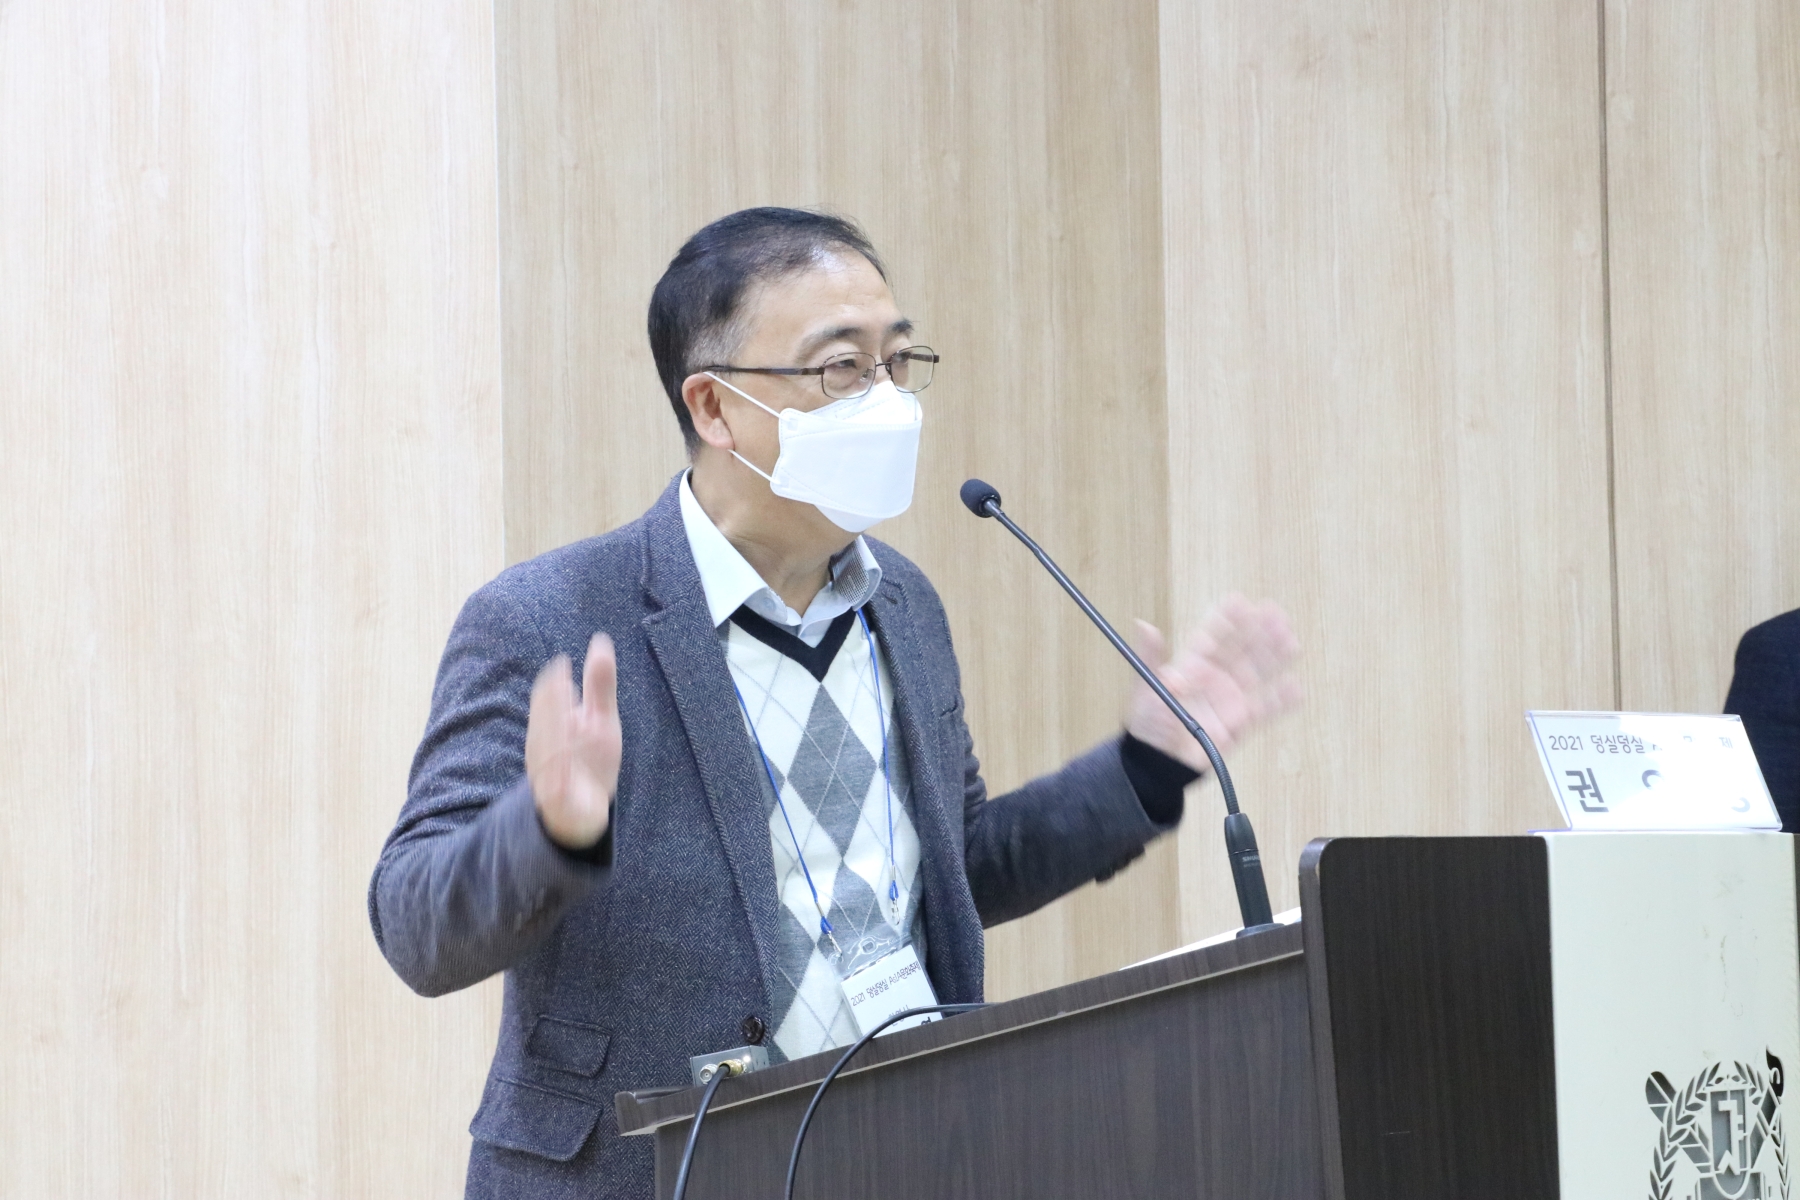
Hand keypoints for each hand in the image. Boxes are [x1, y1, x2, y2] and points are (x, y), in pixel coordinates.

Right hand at [526, 633, 620, 849]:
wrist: (582, 810)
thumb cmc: (589, 757)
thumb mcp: (600, 718)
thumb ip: (599, 683)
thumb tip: (600, 640)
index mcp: (554, 725)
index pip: (547, 703)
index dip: (552, 688)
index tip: (562, 668)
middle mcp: (546, 748)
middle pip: (545, 727)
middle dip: (551, 709)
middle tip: (562, 686)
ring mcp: (550, 775)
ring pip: (547, 757)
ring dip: (552, 742)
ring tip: (564, 724)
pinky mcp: (559, 802)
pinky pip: (555, 792)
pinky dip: (558, 782)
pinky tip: (564, 772)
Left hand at [1125, 596, 1301, 772]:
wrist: (1159, 764)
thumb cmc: (1148, 725)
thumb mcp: (1145, 690)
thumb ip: (1151, 658)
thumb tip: (1144, 626)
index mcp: (1192, 666)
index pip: (1214, 637)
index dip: (1227, 620)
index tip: (1240, 602)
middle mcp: (1215, 678)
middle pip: (1241, 650)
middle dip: (1258, 631)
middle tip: (1275, 613)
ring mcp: (1230, 699)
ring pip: (1257, 673)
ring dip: (1273, 657)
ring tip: (1290, 641)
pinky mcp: (1241, 723)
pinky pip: (1265, 709)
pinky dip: (1280, 700)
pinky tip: (1295, 688)